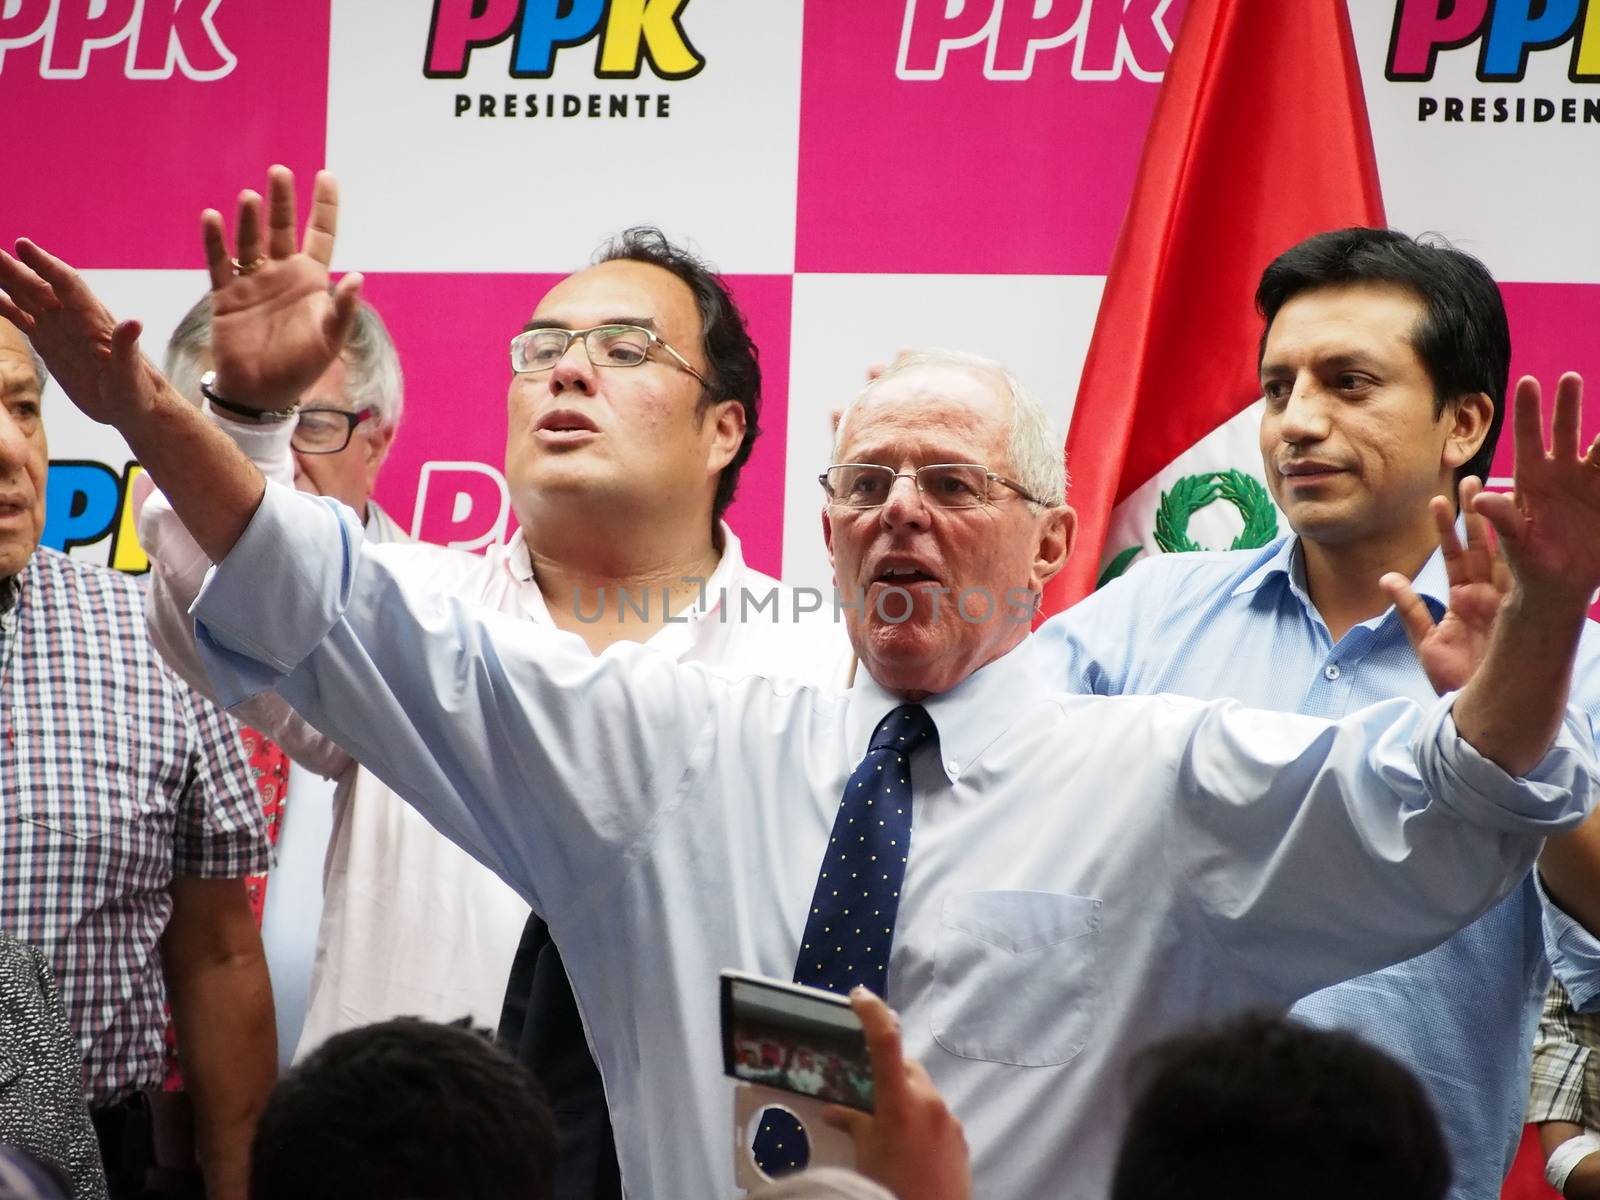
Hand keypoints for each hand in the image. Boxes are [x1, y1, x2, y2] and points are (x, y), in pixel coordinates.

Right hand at [0, 239, 163, 425]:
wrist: (133, 406)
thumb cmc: (137, 390)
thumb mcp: (130, 372)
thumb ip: (127, 347)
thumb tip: (134, 322)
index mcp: (92, 320)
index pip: (66, 284)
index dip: (45, 265)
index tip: (22, 245)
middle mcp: (72, 318)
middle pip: (38, 285)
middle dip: (13, 267)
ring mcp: (59, 328)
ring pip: (26, 297)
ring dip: (6, 279)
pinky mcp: (50, 343)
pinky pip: (23, 318)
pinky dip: (6, 306)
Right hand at [201, 166, 362, 410]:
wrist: (261, 393)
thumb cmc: (301, 368)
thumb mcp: (329, 339)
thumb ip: (343, 309)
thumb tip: (358, 277)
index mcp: (311, 281)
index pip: (321, 234)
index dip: (324, 206)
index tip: (326, 175)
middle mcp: (281, 274)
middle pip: (282, 228)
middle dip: (282, 201)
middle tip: (280, 173)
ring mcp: (252, 282)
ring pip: (251, 241)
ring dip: (250, 220)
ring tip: (251, 198)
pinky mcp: (226, 295)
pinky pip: (219, 262)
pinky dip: (215, 241)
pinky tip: (212, 218)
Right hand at [821, 988, 969, 1199]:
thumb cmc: (890, 1189)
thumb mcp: (865, 1156)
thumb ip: (853, 1124)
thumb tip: (834, 1111)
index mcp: (900, 1102)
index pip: (886, 1042)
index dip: (872, 1012)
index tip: (859, 996)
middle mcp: (929, 1102)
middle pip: (906, 1066)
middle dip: (887, 1069)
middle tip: (867, 1087)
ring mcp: (950, 1118)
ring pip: (922, 1090)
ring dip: (905, 1096)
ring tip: (888, 1125)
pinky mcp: (961, 1136)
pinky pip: (937, 1114)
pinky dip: (921, 1118)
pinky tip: (910, 1144)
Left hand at [1381, 476, 1510, 693]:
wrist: (1476, 712)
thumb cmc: (1453, 681)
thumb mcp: (1426, 641)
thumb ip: (1409, 609)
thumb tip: (1387, 577)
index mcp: (1465, 600)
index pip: (1456, 556)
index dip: (1450, 529)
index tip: (1440, 499)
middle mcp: (1485, 598)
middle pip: (1482, 547)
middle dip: (1478, 514)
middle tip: (1473, 479)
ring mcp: (1501, 605)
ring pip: (1498, 557)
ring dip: (1493, 526)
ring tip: (1490, 491)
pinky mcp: (1512, 617)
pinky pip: (1512, 584)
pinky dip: (1512, 559)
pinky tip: (1510, 531)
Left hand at [1474, 373, 1599, 615]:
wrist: (1560, 586)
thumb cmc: (1529, 563)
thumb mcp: (1515, 543)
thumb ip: (1503, 520)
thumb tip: (1481, 501)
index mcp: (1531, 479)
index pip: (1528, 439)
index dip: (1528, 412)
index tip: (1529, 383)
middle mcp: (1560, 473)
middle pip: (1564, 432)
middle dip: (1567, 406)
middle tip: (1570, 378)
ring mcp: (1588, 483)